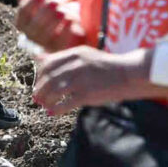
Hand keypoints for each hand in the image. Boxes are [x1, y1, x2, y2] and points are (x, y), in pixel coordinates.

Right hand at [11, 0, 84, 54]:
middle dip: (44, 12)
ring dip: (54, 20)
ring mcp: (47, 45)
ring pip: (46, 35)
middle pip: (34, 26)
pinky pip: (61, 42)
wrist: (70, 30)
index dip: (31, 3)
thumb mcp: (41, 3)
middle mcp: (33, 36)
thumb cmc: (52, 14)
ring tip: (62, 11)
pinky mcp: (62, 49)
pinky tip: (69, 20)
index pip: (23, 14)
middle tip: (54, 2)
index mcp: (24, 24)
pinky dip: (65, 30)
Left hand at [32, 44, 165, 114]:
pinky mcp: (88, 94)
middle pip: (49, 78)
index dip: (39, 75)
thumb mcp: (84, 55)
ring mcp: (82, 80)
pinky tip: (52, 113)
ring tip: (43, 105)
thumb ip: (63, 58)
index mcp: (74, 54)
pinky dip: (56, 109)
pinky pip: (66, 103)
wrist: (130, 74)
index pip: (48, 64)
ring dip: (46, 99)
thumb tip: (38, 58)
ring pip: (55, 91)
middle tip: (36, 97)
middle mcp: (76, 65)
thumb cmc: (107, 67)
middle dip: (40, 89)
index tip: (38, 83)